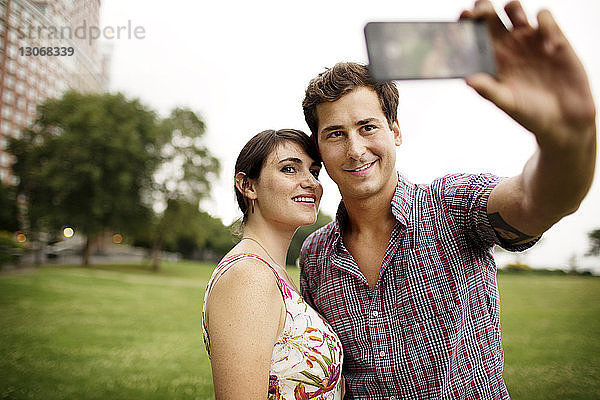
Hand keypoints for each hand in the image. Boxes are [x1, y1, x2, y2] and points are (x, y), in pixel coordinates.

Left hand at [461, 1, 595, 146]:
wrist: (564, 120)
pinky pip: (545, 17)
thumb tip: (468, 80)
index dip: (467, 23)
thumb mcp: (507, 103)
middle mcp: (507, 47)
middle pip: (490, 15)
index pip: (473, 35)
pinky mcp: (554, 38)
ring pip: (514, 9)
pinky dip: (545, 24)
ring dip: (513, 9)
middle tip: (483, 12)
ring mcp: (529, 40)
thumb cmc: (530, 114)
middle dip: (483, 7)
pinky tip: (549, 47)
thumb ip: (488, 90)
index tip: (463, 17)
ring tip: (519, 23)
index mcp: (491, 60)